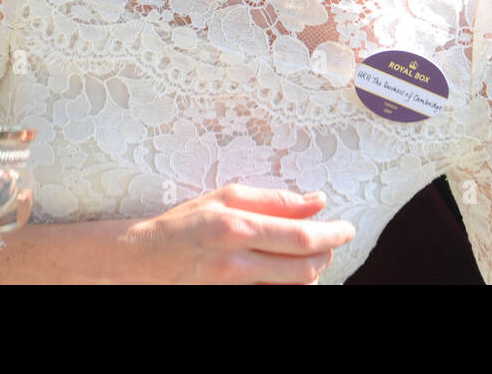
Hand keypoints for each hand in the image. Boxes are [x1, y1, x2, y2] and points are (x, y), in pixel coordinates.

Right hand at [125, 185, 355, 283]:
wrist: (144, 257)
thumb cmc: (185, 221)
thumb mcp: (226, 197)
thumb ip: (273, 200)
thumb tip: (316, 201)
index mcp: (237, 226)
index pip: (300, 236)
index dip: (331, 234)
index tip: (347, 228)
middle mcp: (237, 260)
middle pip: (304, 266)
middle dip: (328, 253)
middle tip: (335, 238)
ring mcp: (235, 284)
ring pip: (294, 284)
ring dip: (313, 267)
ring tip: (313, 249)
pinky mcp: (232, 296)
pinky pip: (275, 291)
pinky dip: (292, 281)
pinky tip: (291, 266)